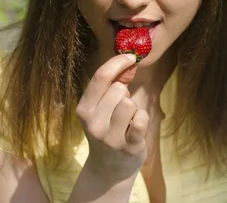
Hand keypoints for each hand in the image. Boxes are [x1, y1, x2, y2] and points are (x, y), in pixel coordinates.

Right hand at [75, 53, 149, 182]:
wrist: (109, 169)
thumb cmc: (108, 130)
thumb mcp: (102, 108)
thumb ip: (114, 84)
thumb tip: (129, 60)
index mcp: (84, 109)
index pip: (101, 77)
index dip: (118, 62)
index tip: (131, 57)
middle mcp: (93, 123)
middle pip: (119, 89)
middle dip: (126, 94)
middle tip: (122, 110)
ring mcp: (109, 137)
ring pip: (130, 103)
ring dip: (134, 108)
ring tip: (128, 120)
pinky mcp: (128, 147)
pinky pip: (140, 120)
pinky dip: (143, 118)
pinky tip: (137, 127)